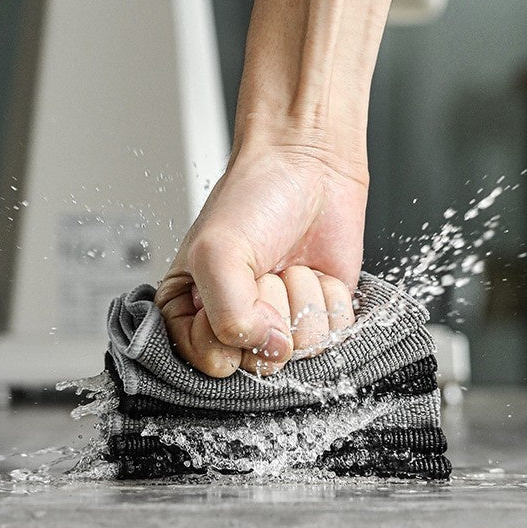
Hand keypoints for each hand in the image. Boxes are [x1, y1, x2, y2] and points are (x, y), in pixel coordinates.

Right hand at [154, 134, 367, 376]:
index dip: (227, 333)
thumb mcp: (216, 253)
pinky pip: (333, 335)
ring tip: (288, 264)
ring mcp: (282, 321)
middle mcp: (237, 323)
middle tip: (263, 270)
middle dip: (267, 310)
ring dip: (300, 300)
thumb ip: (227, 315)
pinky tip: (316, 270)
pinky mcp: (320, 313)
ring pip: (300, 351)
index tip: (233, 290)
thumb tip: (268, 349)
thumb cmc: (252, 197)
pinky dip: (329, 298)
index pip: (210, 363)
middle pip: (258, 363)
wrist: (307, 164)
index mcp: (192, 312)